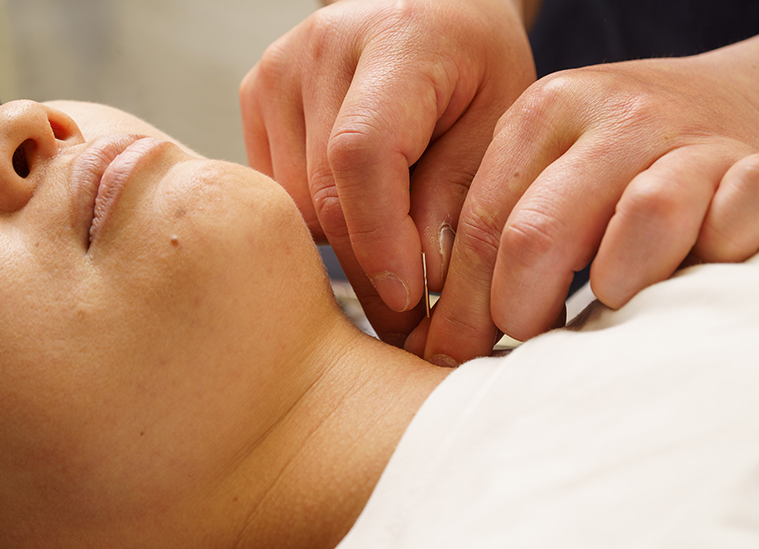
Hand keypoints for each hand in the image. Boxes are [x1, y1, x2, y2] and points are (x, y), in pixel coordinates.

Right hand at [240, 0, 535, 343]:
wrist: (437, 16)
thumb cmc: (477, 70)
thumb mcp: (501, 127)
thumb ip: (459, 199)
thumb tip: (420, 285)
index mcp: (399, 38)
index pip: (362, 153)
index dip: (379, 238)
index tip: (408, 298)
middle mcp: (324, 45)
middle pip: (325, 190)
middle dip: (368, 263)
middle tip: (409, 314)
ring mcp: (281, 67)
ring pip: (296, 201)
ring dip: (344, 240)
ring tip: (392, 238)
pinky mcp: (258, 93)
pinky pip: (277, 189)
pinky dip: (318, 215)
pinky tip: (357, 202)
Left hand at [411, 22, 758, 364]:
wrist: (725, 107)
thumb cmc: (614, 162)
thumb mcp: (543, 167)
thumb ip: (491, 228)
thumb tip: (435, 334)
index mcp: (544, 112)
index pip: (482, 224)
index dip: (459, 305)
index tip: (447, 354)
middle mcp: (614, 116)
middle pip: (538, 231)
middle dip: (516, 310)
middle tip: (521, 340)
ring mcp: (691, 138)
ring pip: (646, 216)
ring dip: (618, 283)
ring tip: (609, 302)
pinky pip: (734, 222)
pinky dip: (712, 259)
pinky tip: (693, 270)